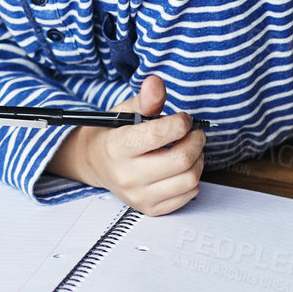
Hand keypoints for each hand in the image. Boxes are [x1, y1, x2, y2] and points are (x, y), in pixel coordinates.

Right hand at [50, 75, 204, 215]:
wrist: (95, 164)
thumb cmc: (113, 135)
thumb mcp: (124, 112)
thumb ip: (144, 99)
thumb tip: (156, 83)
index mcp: (116, 147)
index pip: (156, 135)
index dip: (179, 123)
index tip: (183, 118)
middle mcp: (126, 175)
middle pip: (180, 160)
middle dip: (195, 141)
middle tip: (195, 132)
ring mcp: (138, 196)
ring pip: (189, 180)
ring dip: (198, 160)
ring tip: (191, 149)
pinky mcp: (150, 208)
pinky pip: (188, 196)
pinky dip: (192, 179)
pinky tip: (183, 167)